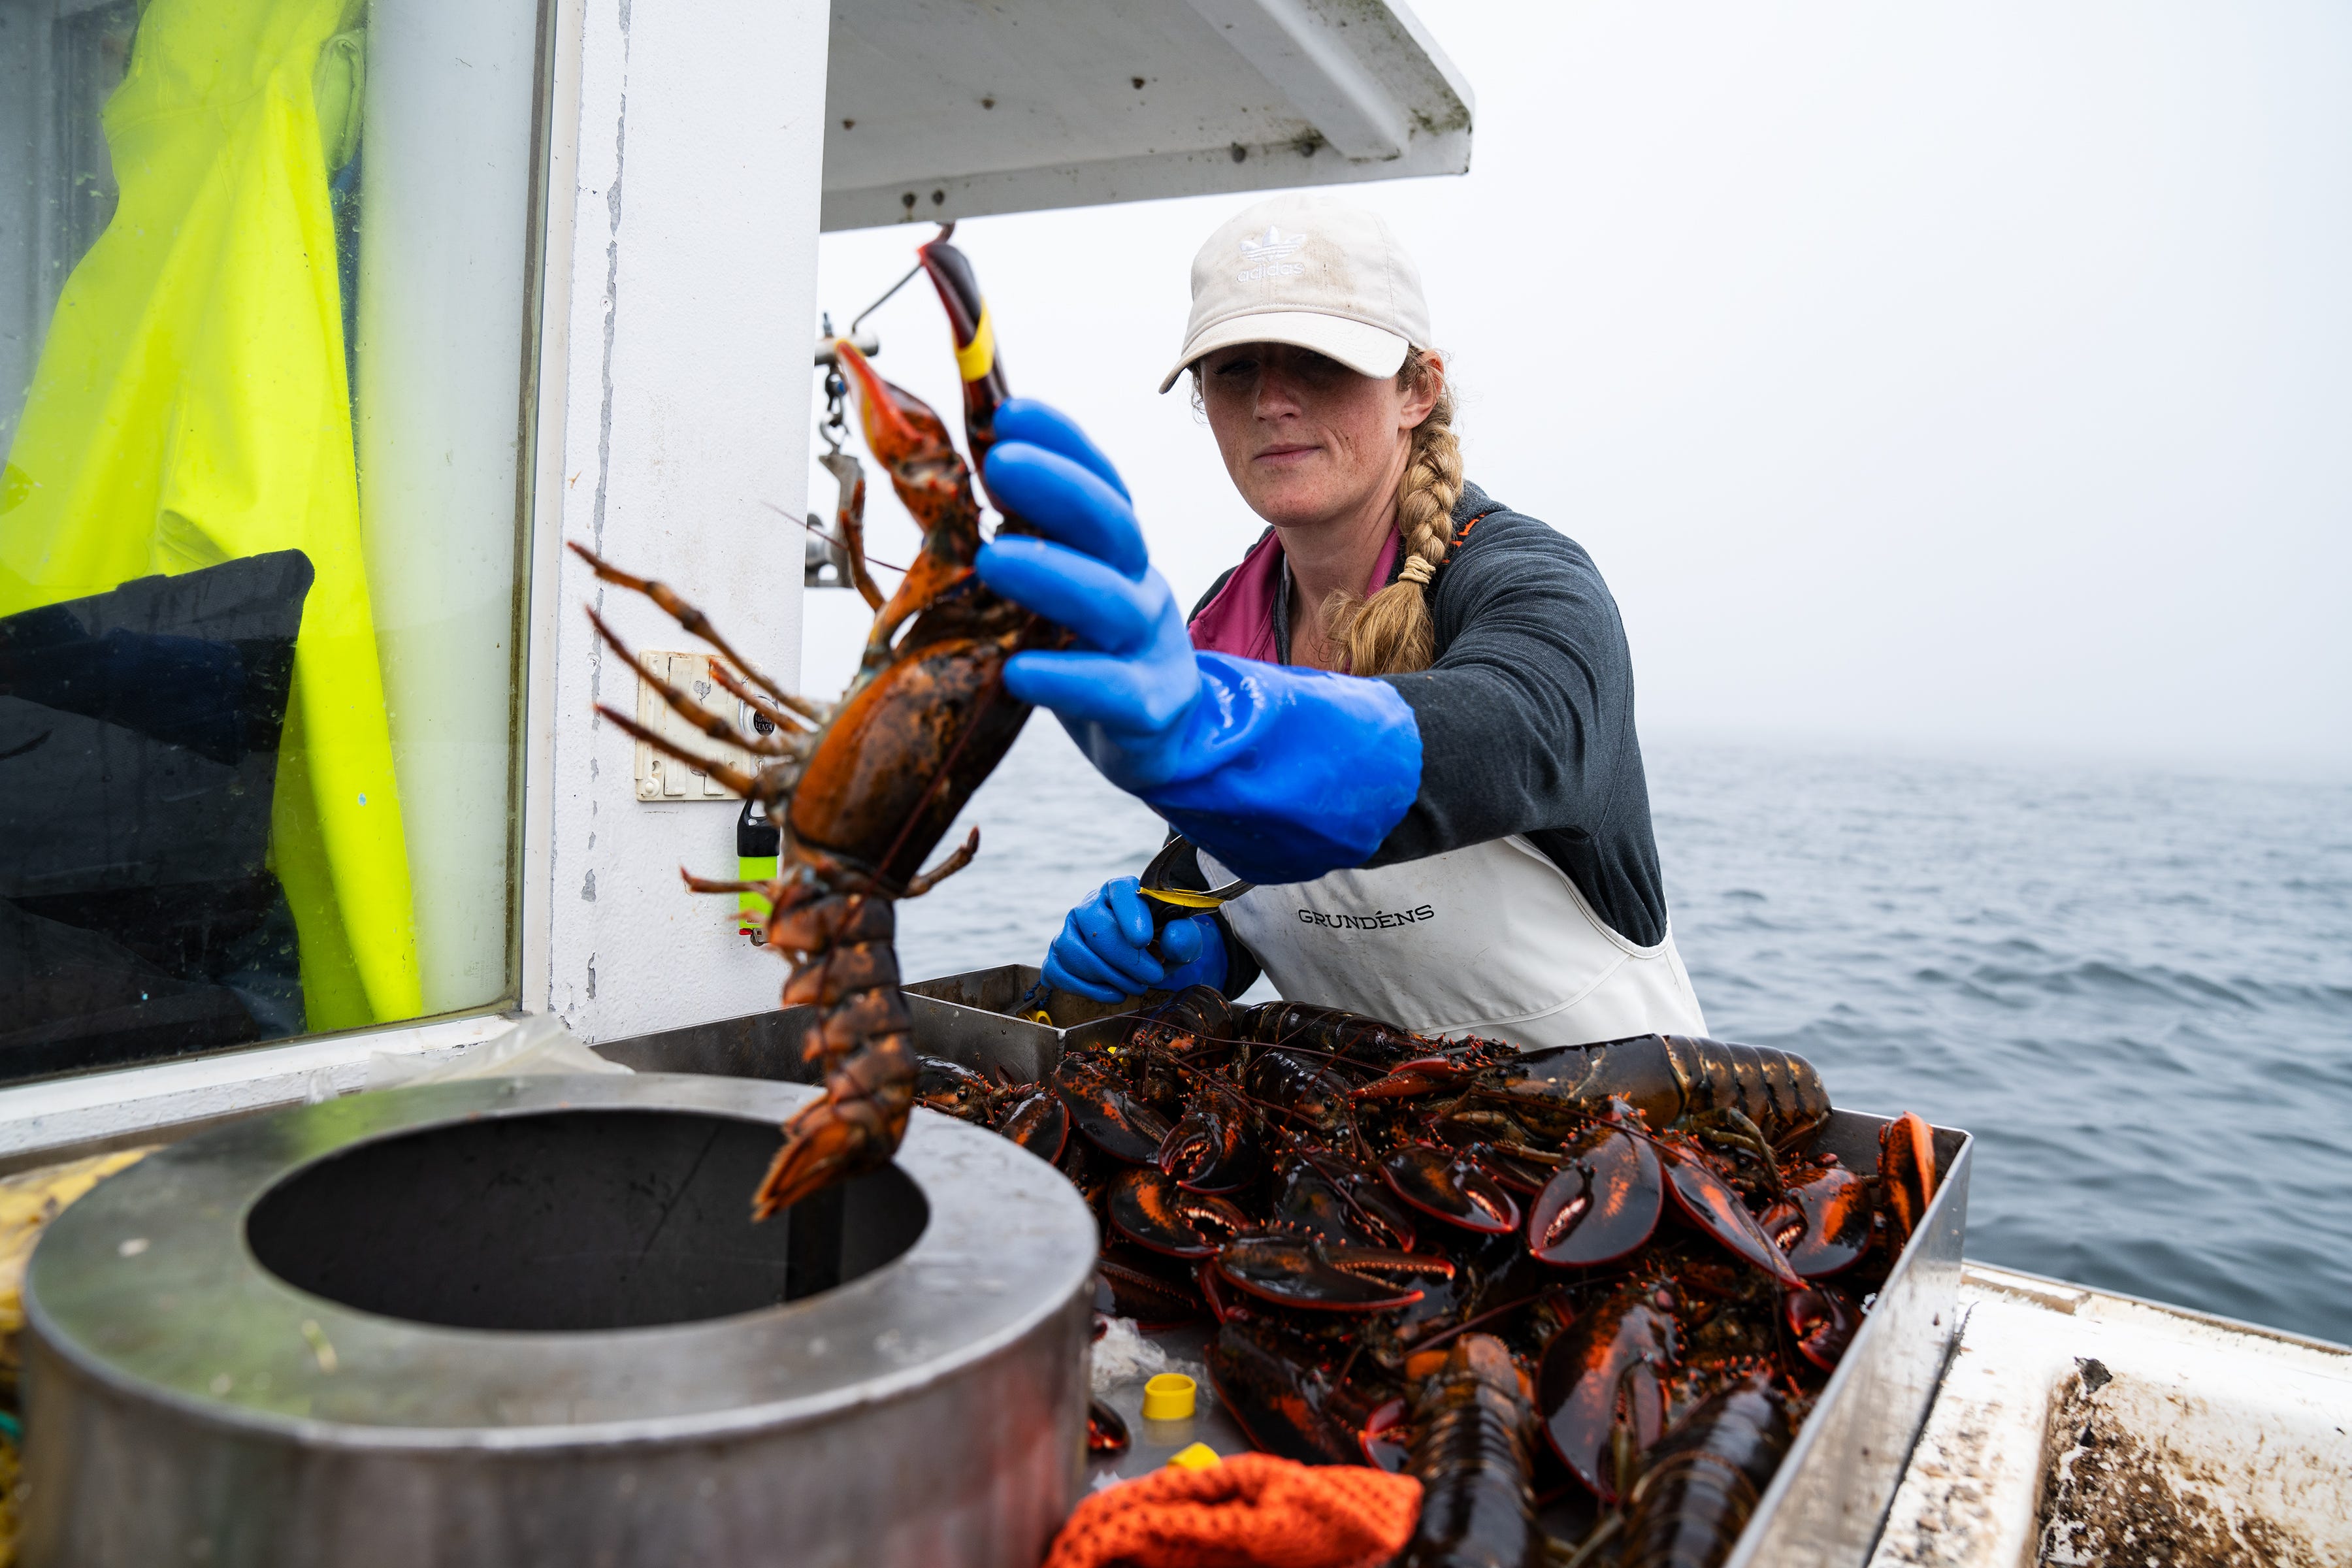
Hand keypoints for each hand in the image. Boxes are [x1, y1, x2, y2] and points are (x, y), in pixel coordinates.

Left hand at [978, 400, 1422, 886]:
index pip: (1099, 481)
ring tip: (990, 557)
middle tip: (999, 461)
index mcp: (1116, 552)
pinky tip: (1015, 671)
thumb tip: (940, 482)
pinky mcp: (1148, 710)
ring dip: (1052, 574)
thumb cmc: (1090, 653)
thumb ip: (1020, 542)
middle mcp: (1139, 586)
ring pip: (1111, 604)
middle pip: (1112, 527)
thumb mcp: (1059, 590)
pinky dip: (1064, 679)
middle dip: (1059, 487)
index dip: (1062, 442)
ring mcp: (1150, 647)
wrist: (1160, 739)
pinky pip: (1109, 690)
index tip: (1007, 411)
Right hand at [1042, 876, 1222, 1003]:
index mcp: (1121, 890)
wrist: (1146, 958)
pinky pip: (1058, 971)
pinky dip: (1086, 988)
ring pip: (1073, 950)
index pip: (1120, 891)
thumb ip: (1185, 936)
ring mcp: (1070, 930)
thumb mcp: (1184, 939)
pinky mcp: (1058, 956)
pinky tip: (1115, 994)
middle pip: (1094, 926)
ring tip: (1136, 987)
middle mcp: (1090, 905)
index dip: (1130, 915)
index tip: (1144, 941)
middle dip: (1125, 958)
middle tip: (1153, 977)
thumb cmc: (1164, 942)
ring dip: (1107, 975)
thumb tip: (1173, 939)